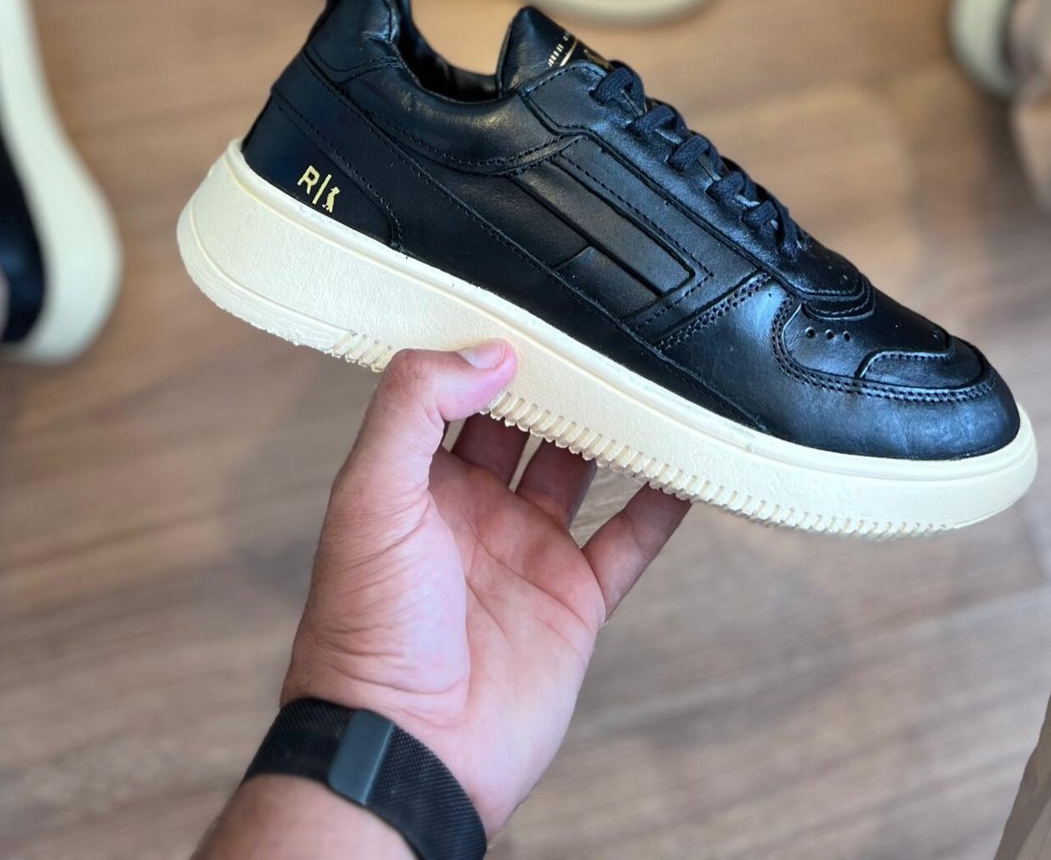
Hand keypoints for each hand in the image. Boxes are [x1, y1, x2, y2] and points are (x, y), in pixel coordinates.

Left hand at [281, 343, 688, 835]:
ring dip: (611, 427)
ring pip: (582, 469)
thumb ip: (414, 410)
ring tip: (648, 373)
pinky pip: (629, 540)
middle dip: (556, 377)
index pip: (453, 394)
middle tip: (596, 324)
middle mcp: (474, 510)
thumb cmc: (364, 634)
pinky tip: (686, 463)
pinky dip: (661, 503)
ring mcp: (527, 553)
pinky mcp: (573, 600)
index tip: (524, 301)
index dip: (484, 350)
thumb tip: (484, 351)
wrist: (406, 749)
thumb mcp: (369, 497)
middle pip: (527, 422)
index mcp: (417, 482)